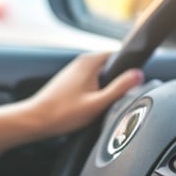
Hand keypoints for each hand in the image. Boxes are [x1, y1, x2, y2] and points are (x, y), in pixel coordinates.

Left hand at [18, 51, 142, 140]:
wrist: (36, 120)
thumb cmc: (63, 113)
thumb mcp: (97, 103)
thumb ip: (120, 88)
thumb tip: (139, 75)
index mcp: (90, 61)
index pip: (120, 55)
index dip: (130, 69)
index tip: (132, 85)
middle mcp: (82, 61)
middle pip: (111, 67)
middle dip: (117, 83)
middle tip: (114, 101)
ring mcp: (75, 70)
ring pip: (101, 77)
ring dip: (105, 90)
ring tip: (99, 107)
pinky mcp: (70, 81)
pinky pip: (91, 83)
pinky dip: (95, 94)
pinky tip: (89, 108)